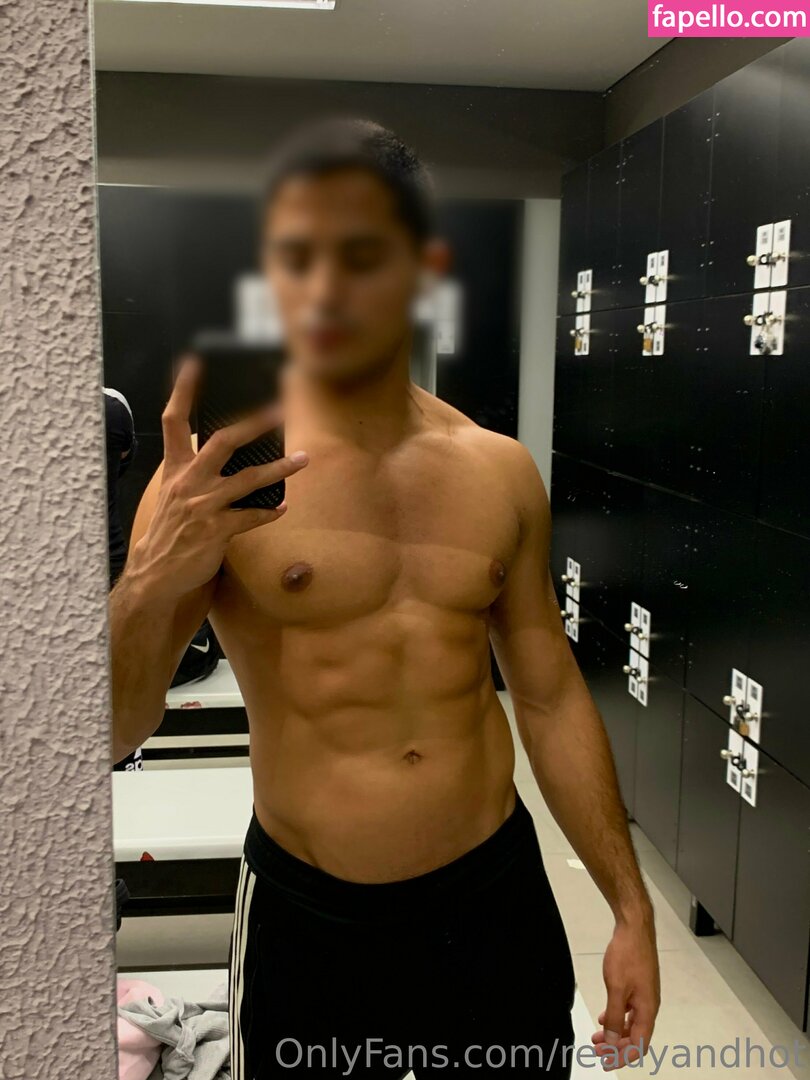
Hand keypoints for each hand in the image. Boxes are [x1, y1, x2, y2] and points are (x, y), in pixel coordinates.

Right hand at [127, 354, 308, 599]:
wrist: (156, 573)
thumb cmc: (173, 529)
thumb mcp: (176, 494)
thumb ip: (198, 471)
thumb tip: (234, 451)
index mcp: (176, 469)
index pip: (173, 421)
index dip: (182, 391)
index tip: (195, 363)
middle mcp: (188, 482)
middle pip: (223, 441)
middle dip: (253, 423)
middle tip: (279, 408)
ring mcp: (202, 506)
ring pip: (248, 480)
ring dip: (280, 469)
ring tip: (303, 460)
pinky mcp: (215, 531)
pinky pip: (251, 517)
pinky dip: (269, 512)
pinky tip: (283, 507)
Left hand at [591, 910, 659, 1070]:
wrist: (634, 928)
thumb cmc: (628, 955)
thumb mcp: (616, 988)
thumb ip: (614, 1016)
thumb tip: (612, 1040)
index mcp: (647, 1009)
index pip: (639, 1044)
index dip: (624, 1056)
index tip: (608, 1063)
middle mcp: (649, 1004)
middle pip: (635, 1036)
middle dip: (617, 1046)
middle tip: (598, 1050)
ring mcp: (644, 994)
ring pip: (631, 1023)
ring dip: (615, 1032)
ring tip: (598, 1037)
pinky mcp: (638, 985)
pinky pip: (629, 1009)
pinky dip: (617, 1017)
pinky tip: (605, 1017)